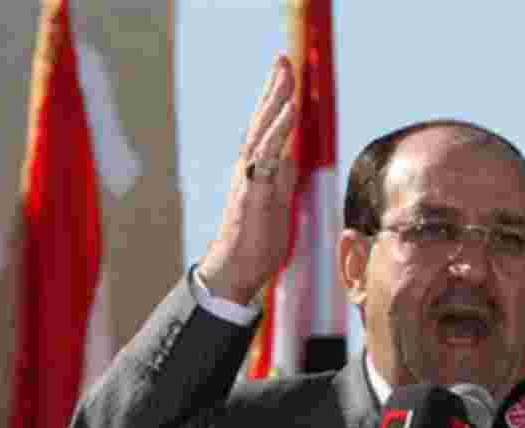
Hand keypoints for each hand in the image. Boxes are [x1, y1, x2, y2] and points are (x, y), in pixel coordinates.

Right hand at [198, 54, 298, 304]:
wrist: (236, 272)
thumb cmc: (255, 244)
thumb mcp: (276, 206)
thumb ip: (281, 181)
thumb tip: (288, 160)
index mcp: (256, 172)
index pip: (267, 130)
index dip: (276, 103)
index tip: (286, 76)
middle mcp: (248, 168)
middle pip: (261, 121)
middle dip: (273, 89)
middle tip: (283, 59)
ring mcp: (247, 178)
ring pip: (261, 130)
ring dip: (274, 99)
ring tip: (286, 72)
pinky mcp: (251, 190)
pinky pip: (266, 153)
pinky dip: (278, 128)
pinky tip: (289, 109)